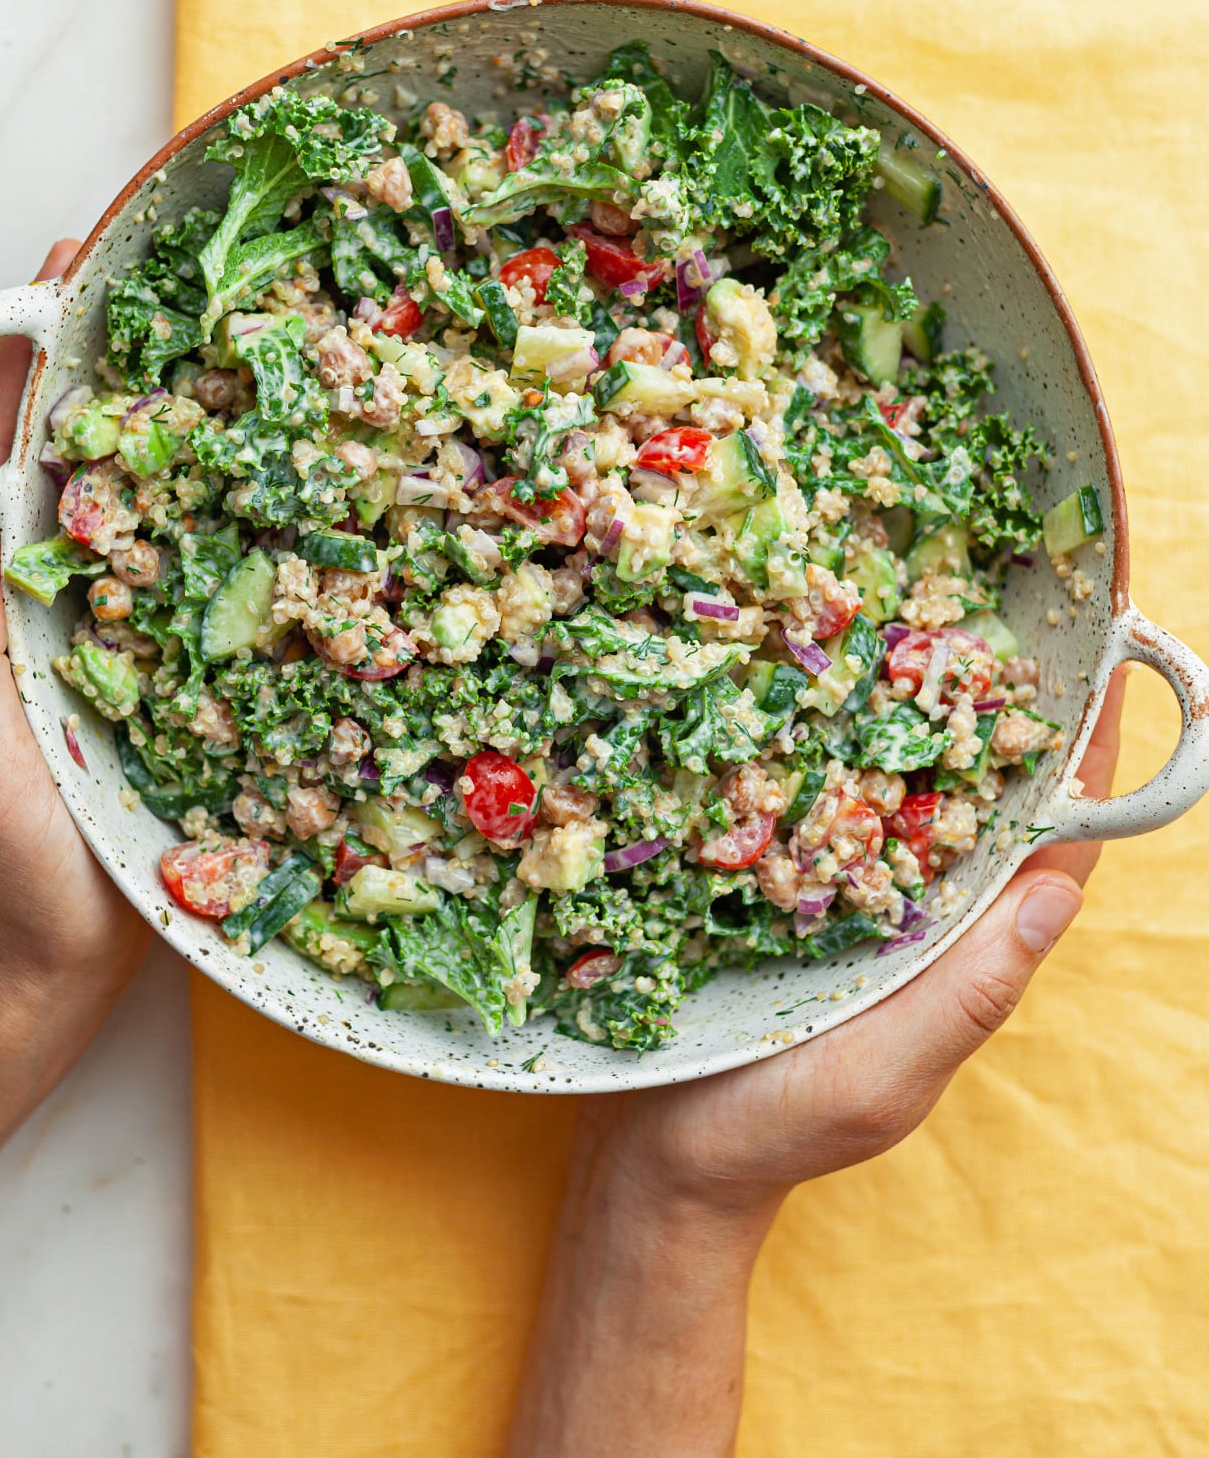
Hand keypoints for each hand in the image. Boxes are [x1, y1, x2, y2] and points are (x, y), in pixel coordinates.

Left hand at [0, 241, 148, 1241]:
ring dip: (174, 435)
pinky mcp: (157, 673)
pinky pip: (189, 581)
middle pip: (68, 458)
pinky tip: (278, 494)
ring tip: (237, 363)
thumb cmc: (7, 861)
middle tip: (169, 291)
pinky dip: (223, 525)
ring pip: (136, 509)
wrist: (58, 960)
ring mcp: (100, 633)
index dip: (20, 362)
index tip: (64, 277)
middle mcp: (37, 598)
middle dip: (108, 370)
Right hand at [587, 667, 1125, 1215]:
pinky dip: (834, 745)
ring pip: (906, 790)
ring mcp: (849, 898)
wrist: (656, 1156)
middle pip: (986, 802)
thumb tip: (1057, 897)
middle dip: (1003, 712)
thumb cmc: (772, 1130)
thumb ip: (967, 999)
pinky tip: (812, 686)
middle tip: (1005, 605)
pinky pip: (826, 804)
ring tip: (920, 616)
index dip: (1087, 766)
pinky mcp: (783, 886)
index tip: (1105, 671)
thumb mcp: (882, 1078)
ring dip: (920, 712)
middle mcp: (918, 916)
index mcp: (961, 957)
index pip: (1052, 851)